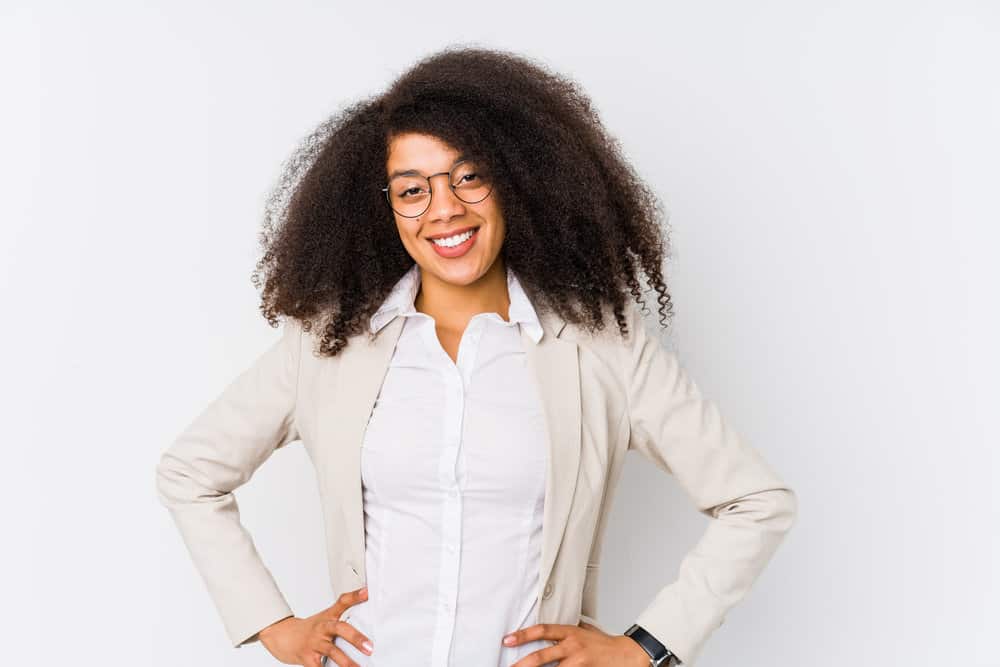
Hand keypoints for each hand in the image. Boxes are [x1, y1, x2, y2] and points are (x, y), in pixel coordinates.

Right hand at [257, 586, 373, 665]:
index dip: (354, 596)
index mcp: (328, 617)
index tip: (367, 592)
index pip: (342, 602)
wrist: (281, 636)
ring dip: (346, 662)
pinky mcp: (307, 658)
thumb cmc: (309, 629)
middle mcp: (322, 628)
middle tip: (369, 647)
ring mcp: (314, 643)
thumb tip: (366, 602)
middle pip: (339, 628)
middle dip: (355, 638)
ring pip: (332, 651)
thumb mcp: (325, 617)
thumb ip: (344, 612)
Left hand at [504, 620, 650, 665]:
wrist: (627, 654)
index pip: (543, 630)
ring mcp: (579, 661)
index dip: (523, 634)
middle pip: (542, 656)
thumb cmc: (605, 643)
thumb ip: (570, 630)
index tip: (507, 639)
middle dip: (523, 664)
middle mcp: (572, 646)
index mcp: (570, 632)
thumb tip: (552, 630)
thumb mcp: (586, 630)